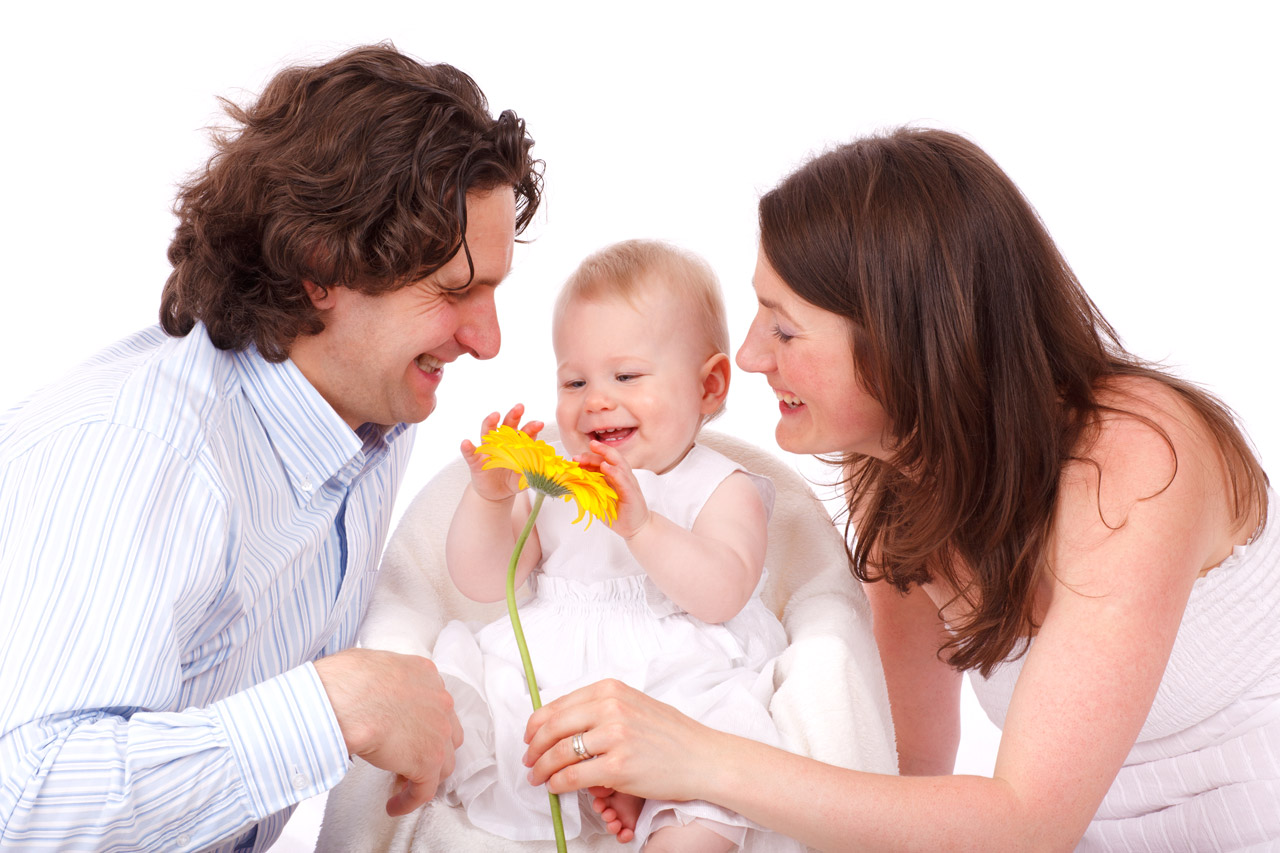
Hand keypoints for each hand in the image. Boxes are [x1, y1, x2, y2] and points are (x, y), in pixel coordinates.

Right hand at [314, 648, 463, 815]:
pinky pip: (425, 790)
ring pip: (442, 764)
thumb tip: (368, 694)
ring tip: (401, 786)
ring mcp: (439, 732)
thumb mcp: (371, 666)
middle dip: (430, 749)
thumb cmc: (345, 680)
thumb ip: (382, 681)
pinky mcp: (428, 760)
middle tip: (406, 761)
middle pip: (446, 734)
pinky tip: (393, 806)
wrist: (347, 699)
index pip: (434, 705)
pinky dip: (410, 801)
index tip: (405, 737)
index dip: (422, 725)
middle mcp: (440, 701)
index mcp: (426, 675)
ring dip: (424, 776)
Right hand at [460, 404, 543, 502]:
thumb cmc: (512, 480)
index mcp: (516, 445)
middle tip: (520, 408)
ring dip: (491, 423)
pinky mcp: (476, 461)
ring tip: (495, 415)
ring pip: (488, 433)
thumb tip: (542, 470)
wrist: (496, 493)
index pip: (524, 433)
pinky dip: (467, 448)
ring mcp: (488, 450)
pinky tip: (466, 442)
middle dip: (514, 416)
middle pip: (507, 426)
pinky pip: (470, 453)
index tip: (539, 424)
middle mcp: (502, 443)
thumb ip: (531, 472)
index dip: (532, 428)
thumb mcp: (524, 478)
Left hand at [521, 678, 719, 803]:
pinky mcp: (618, 766)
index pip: (557, 705)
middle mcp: (611, 707)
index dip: (536, 725)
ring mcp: (615, 736)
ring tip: (538, 778)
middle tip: (528, 761)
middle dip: (533, 748)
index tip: (530, 738)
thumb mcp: (634, 705)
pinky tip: (556, 787)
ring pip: (559, 753)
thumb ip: (600, 708)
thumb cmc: (671, 735)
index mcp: (611, 689)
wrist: (702, 757)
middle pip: (552, 727)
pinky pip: (573, 776)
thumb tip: (562, 723)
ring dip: (542, 769)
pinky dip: (558, 784)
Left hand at [575, 440, 650, 538]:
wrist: (637, 528)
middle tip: (579, 454)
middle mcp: (623, 477)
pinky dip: (614, 472)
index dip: (589, 458)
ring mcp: (628, 483)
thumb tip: (572, 485)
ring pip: (619, 463)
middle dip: (596, 452)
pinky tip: (605, 467)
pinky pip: (623, 480)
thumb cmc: (618, 515)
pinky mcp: (631, 493)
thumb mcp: (600, 501)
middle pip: (611, 458)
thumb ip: (590, 491)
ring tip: (594, 448)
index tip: (574, 459)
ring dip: (606, 454)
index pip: (602, 462)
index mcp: (615, 477)